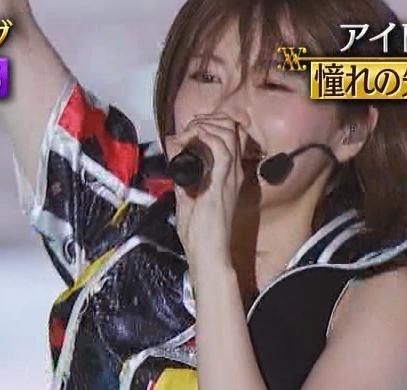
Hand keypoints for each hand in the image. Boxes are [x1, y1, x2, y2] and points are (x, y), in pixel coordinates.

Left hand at [164, 114, 245, 273]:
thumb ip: (183, 175)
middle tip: (187, 131)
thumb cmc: (201, 233)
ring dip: (202, 126)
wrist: (208, 252)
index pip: (229, 133)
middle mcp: (233, 170)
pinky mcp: (224, 180)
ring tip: (186, 136)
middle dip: (205, 119)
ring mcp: (231, 174)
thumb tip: (173, 153)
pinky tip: (188, 143)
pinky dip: (202, 137)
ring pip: (226, 130)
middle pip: (229, 125)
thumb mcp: (188, 197)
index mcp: (228, 174)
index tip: (189, 131)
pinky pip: (221, 146)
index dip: (209, 123)